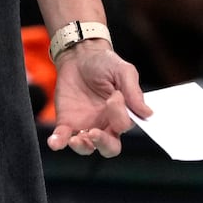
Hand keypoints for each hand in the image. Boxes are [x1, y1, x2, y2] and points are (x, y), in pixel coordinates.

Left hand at [44, 42, 148, 158]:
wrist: (79, 55)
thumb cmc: (105, 63)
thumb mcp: (123, 71)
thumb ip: (134, 92)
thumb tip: (148, 113)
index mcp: (122, 115)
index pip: (123, 126)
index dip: (119, 116)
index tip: (115, 96)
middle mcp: (105, 125)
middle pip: (109, 147)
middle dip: (103, 144)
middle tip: (94, 133)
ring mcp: (85, 125)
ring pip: (87, 147)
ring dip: (82, 147)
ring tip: (75, 139)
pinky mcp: (67, 121)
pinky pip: (63, 137)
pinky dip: (58, 142)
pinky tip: (54, 143)